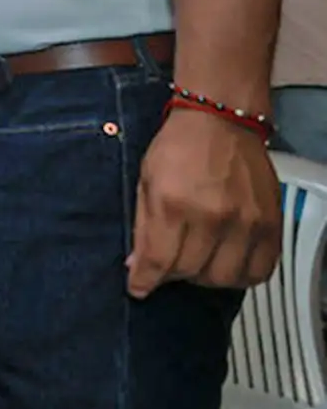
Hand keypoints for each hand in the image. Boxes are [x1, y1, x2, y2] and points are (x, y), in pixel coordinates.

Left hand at [126, 106, 281, 297]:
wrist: (221, 121)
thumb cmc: (178, 147)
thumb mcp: (146, 181)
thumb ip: (143, 226)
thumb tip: (137, 267)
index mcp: (173, 204)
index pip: (158, 261)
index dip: (145, 281)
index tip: (139, 288)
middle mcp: (212, 217)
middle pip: (190, 272)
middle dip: (172, 275)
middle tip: (168, 265)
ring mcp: (246, 223)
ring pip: (224, 278)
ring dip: (206, 277)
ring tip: (197, 263)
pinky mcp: (270, 224)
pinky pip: (260, 270)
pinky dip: (242, 276)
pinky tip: (227, 264)